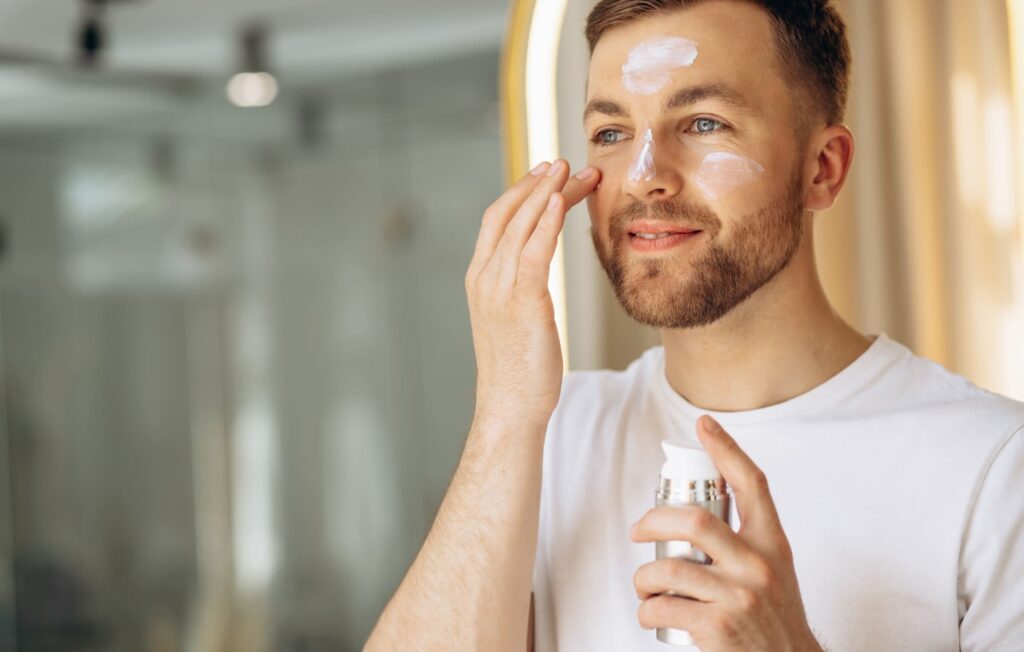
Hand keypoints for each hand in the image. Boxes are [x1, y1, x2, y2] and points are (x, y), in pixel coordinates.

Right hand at [465, 160, 600, 430]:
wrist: (510, 407)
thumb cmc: (518, 372)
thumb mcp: (513, 322)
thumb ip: (520, 291)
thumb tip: (536, 276)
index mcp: (479, 279)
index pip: (497, 220)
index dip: (520, 191)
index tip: (546, 174)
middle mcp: (484, 278)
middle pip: (509, 213)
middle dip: (538, 182)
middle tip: (565, 162)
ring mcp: (499, 289)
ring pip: (522, 225)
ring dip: (549, 192)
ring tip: (574, 171)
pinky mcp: (523, 302)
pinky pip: (534, 250)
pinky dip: (547, 220)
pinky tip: (562, 199)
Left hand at [629, 415, 820, 651]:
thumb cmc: (773, 617)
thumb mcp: (774, 570)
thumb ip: (744, 542)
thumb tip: (693, 516)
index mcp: (773, 544)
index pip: (752, 485)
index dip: (726, 449)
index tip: (704, 424)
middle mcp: (757, 565)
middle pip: (694, 521)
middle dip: (654, 520)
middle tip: (638, 530)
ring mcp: (738, 596)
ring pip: (668, 568)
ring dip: (644, 578)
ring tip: (645, 587)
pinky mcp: (717, 626)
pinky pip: (663, 606)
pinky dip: (645, 609)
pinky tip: (650, 612)